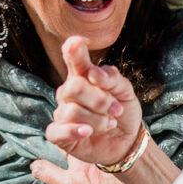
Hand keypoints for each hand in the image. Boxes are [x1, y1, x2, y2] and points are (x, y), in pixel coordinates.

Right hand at [46, 36, 143, 166]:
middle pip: (74, 87)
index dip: (73, 50)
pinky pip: (56, 131)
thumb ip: (112, 78)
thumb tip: (93, 72)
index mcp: (83, 76)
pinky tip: (88, 131)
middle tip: (116, 109)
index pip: (73, 58)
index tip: (76, 43)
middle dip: (100, 100)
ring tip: (110, 124)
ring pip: (72, 111)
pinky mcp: (60, 134)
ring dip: (98, 120)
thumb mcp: (126, 92)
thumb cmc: (122, 111)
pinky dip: (74, 131)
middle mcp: (69, 92)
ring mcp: (62, 112)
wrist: (126, 140)